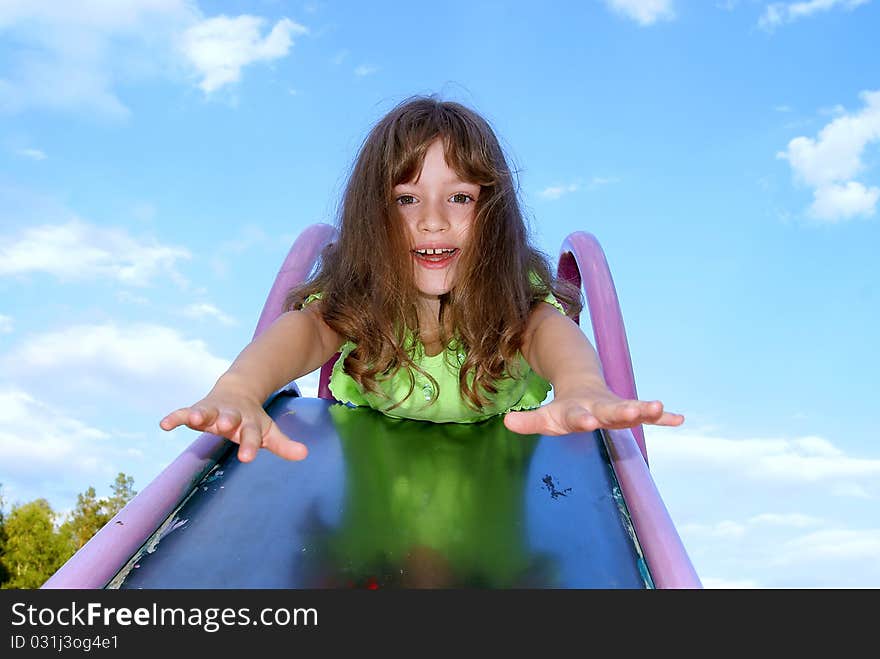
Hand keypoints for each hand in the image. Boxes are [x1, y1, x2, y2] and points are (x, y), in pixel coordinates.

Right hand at [159, 393, 307, 462]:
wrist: (239, 391)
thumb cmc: (253, 419)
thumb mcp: (268, 432)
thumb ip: (284, 445)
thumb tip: (305, 455)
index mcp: (250, 423)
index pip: (252, 436)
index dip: (250, 446)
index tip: (246, 458)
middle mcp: (232, 415)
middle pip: (230, 419)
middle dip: (228, 421)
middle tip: (226, 425)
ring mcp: (214, 410)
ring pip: (207, 411)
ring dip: (201, 414)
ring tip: (194, 419)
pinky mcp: (198, 409)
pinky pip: (184, 412)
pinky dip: (175, 417)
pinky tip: (163, 424)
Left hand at [503, 391, 683, 435]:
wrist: (581, 385)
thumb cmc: (563, 409)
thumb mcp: (545, 417)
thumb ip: (529, 421)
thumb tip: (506, 423)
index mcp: (576, 410)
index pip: (577, 416)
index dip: (580, 419)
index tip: (586, 421)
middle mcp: (598, 408)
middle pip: (610, 411)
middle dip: (620, 412)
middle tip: (632, 412)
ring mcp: (615, 407)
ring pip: (631, 408)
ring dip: (645, 410)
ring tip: (659, 407)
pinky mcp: (628, 409)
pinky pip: (648, 414)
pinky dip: (662, 417)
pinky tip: (679, 419)